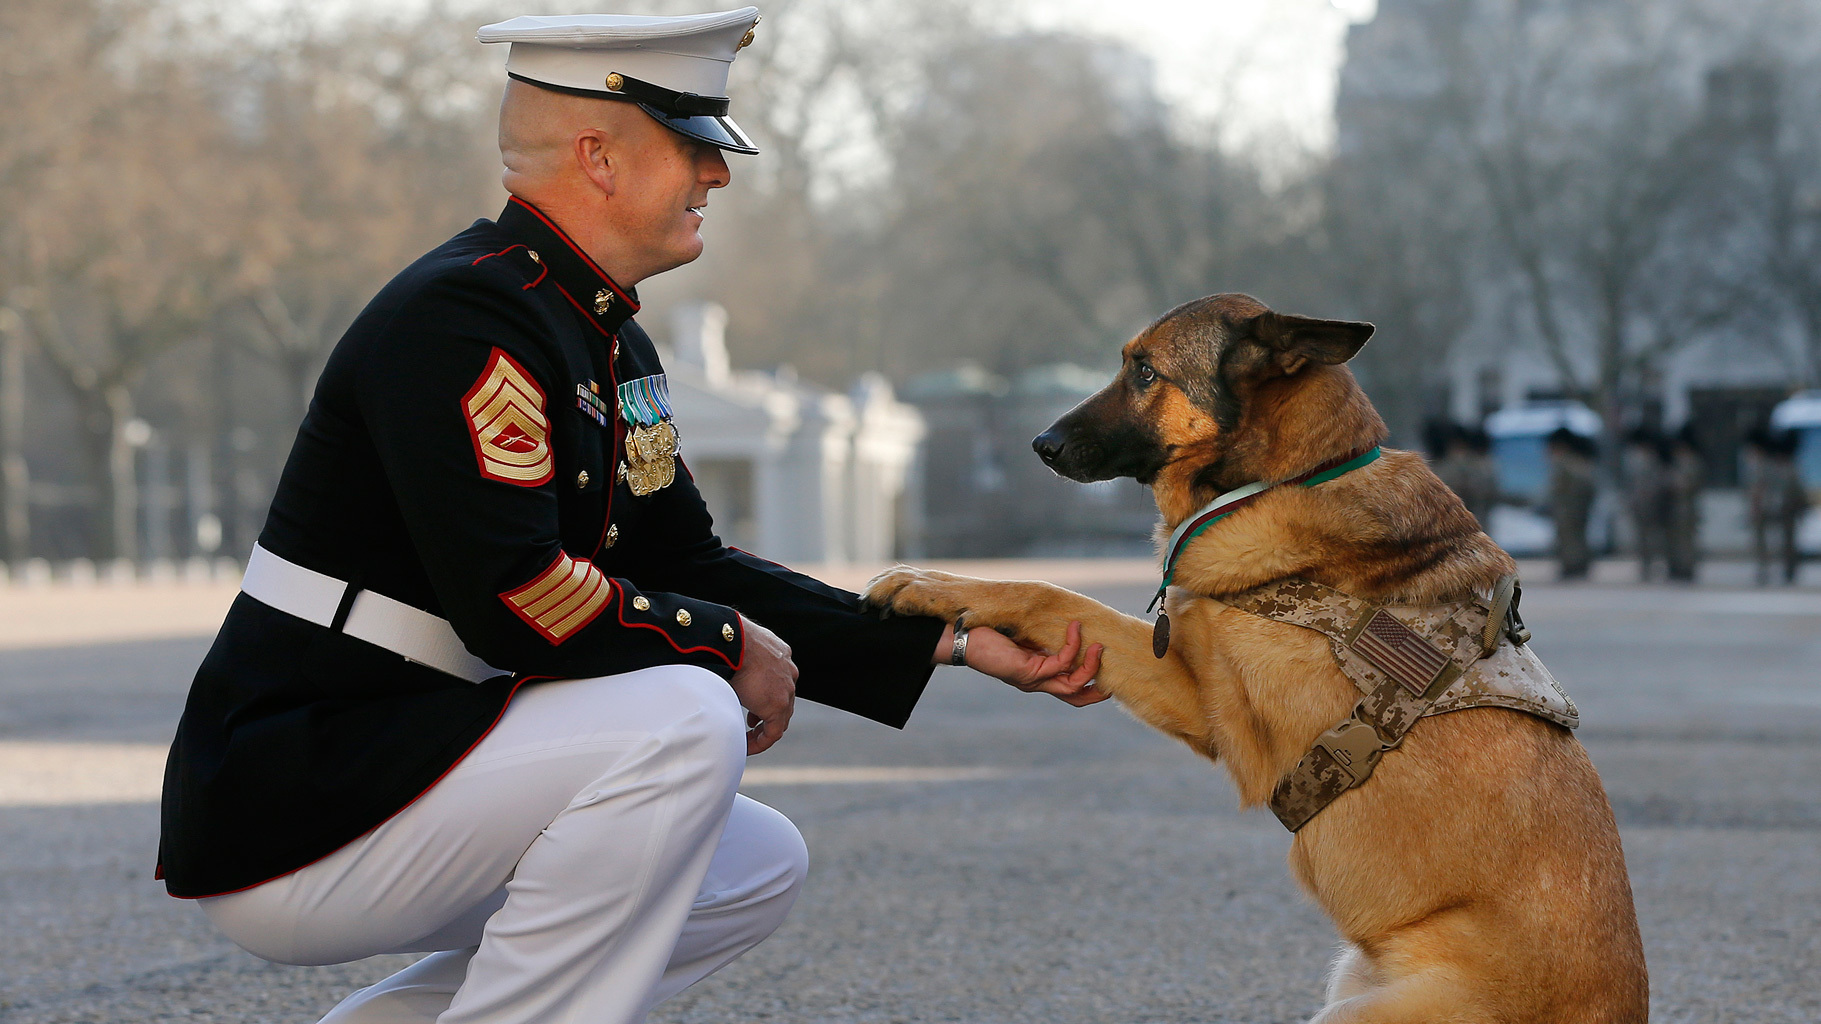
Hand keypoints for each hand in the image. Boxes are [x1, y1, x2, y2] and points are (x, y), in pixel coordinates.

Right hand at [728, 615, 796, 754]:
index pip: (779, 683)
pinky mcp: (779, 705)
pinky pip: (774, 731)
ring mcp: (787, 689)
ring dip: (765, 728)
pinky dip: (762, 741)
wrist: (734, 640)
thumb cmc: (729, 641)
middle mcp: (788, 673)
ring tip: (748, 735)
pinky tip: (748, 746)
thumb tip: (719, 664)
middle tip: (752, 724)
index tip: (753, 706)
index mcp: (781, 656)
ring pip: (781, 717)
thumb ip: (738, 660)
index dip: (766, 697)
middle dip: (767, 713)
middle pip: (783, 701)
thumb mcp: (739, 650)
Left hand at [938, 620, 1108, 706]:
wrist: (964, 637)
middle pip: (1076, 697)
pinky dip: (1072, 646)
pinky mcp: (1028, 672)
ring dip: (1090, 666)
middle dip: (1097, 691)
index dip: (1091, 688)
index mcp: (1038, 675)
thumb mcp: (1024, 636)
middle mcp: (1038, 682)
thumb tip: (1070, 621)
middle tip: (1115, 675)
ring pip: (1073, 684)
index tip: (1108, 669)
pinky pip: (1060, 662)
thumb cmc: (990, 633)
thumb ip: (1045, 637)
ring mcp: (1034, 679)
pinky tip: (1075, 629)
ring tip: (1099, 646)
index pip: (1070, 690)